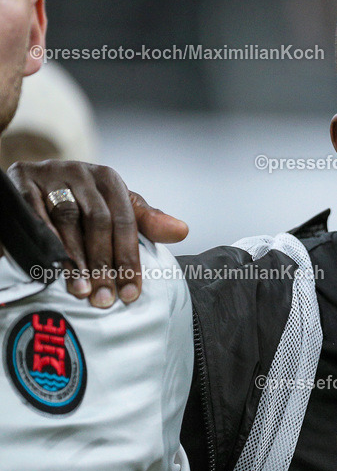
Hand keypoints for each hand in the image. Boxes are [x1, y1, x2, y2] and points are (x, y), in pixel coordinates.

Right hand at [7, 160, 188, 307]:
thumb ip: (146, 221)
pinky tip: (50, 268)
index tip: (131, 292)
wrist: (34, 178)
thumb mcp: (114, 206)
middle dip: (103, 264)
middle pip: (98, 222)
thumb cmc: (81, 199)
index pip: (126, 222)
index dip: (129, 259)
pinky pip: (33, 215)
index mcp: (109, 180)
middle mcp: (81, 173)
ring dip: (74, 259)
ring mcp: (50, 176)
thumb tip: (182, 231)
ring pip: (67, 220)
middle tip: (105, 298)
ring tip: (81, 291)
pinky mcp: (21, 182)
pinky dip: (43, 242)